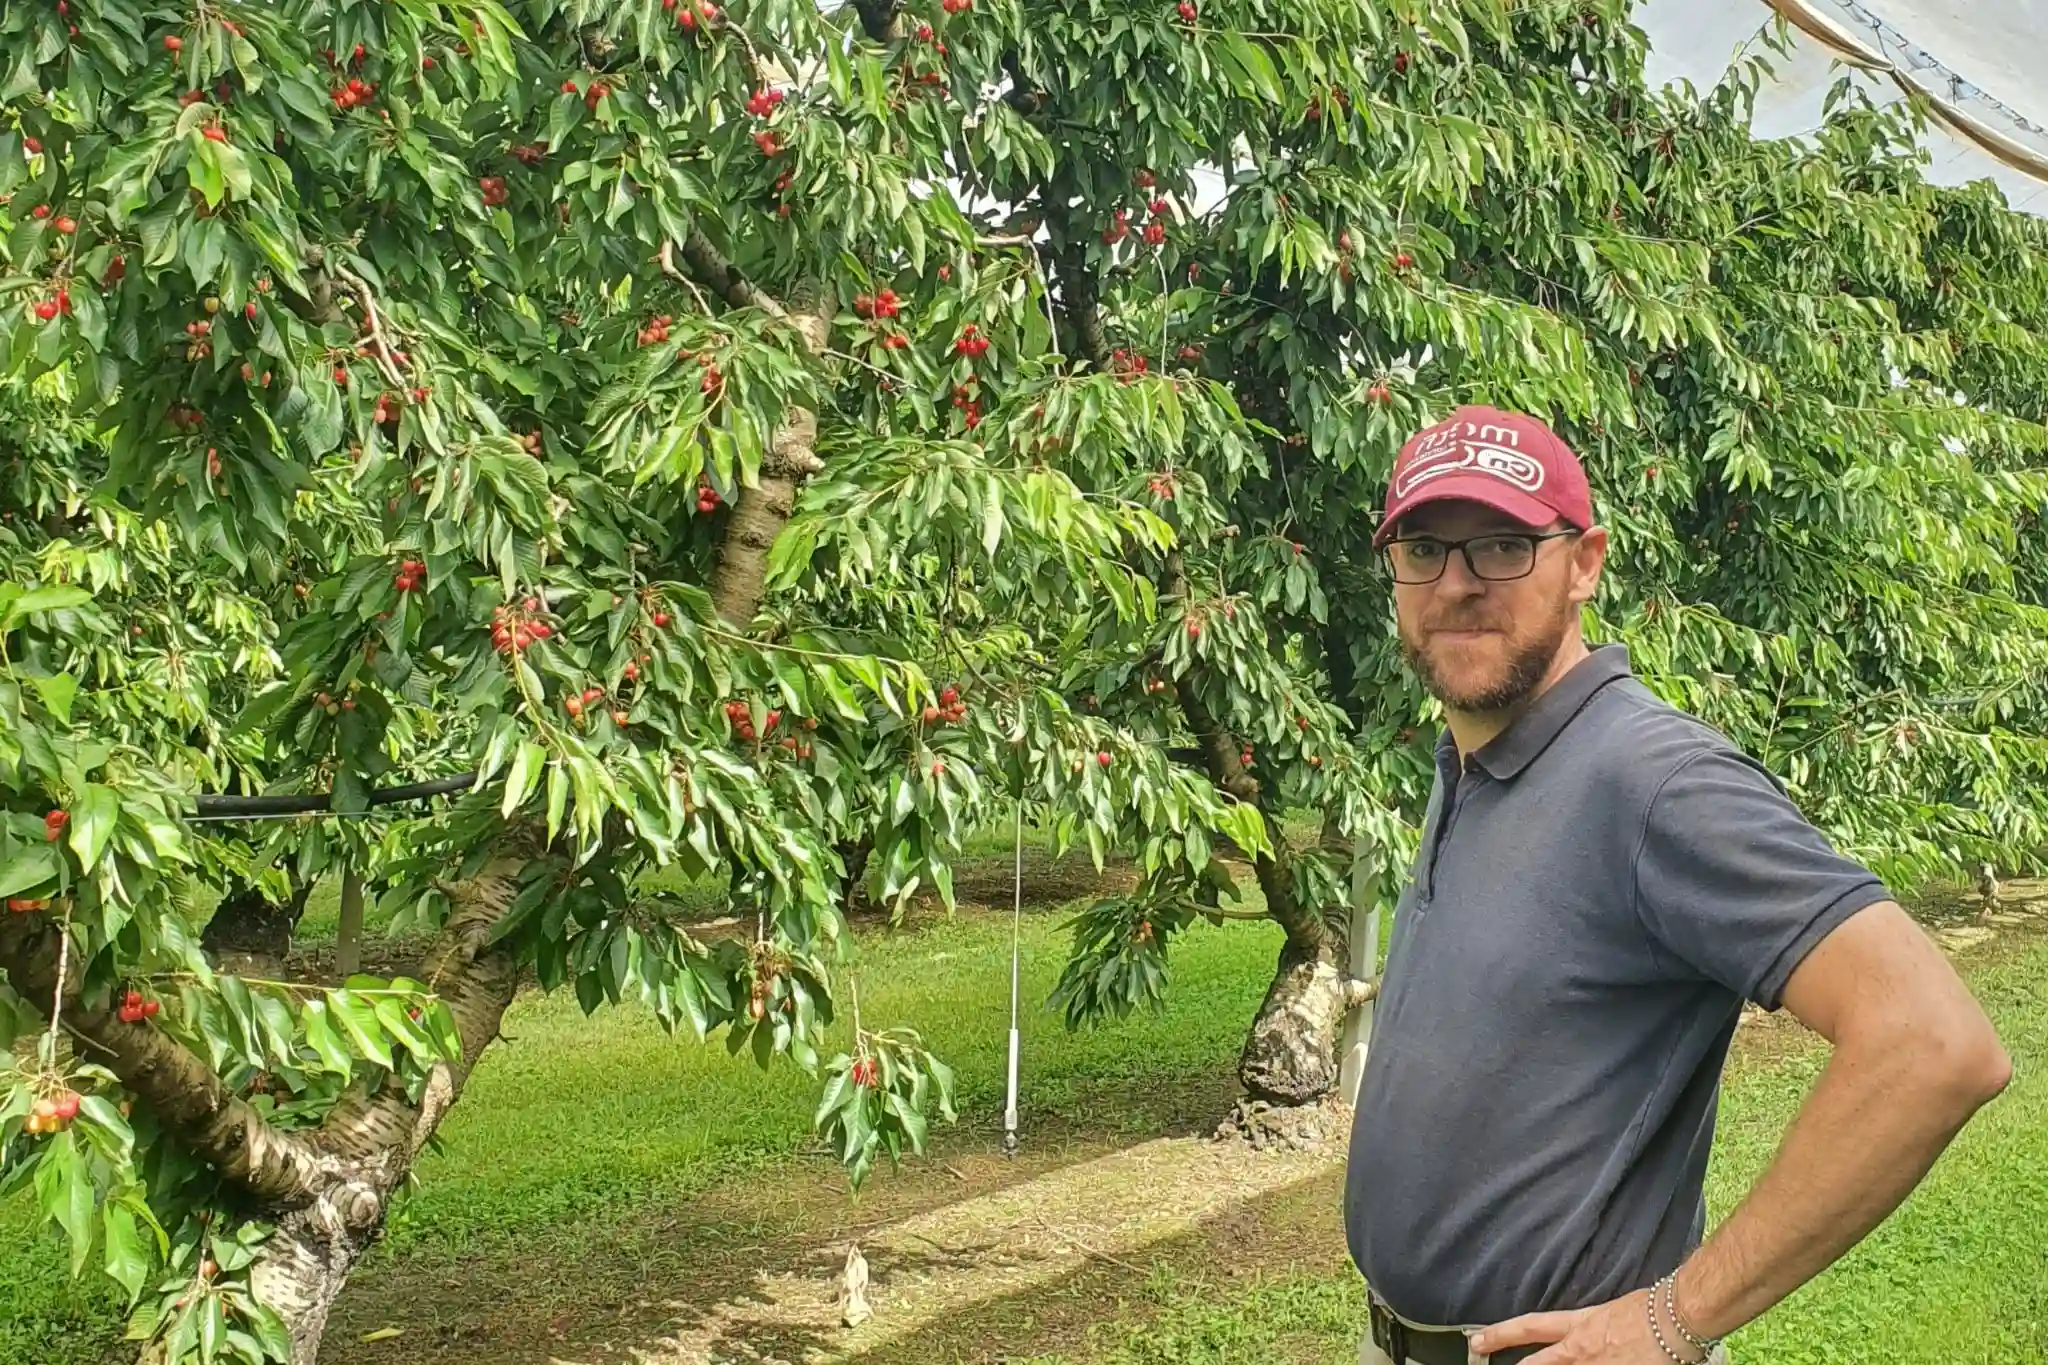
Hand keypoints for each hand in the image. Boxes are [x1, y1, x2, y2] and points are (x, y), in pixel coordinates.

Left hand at [1468, 1288, 1701, 1363]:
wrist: (1677, 1317)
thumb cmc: (1652, 1308)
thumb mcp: (1611, 1312)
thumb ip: (1591, 1328)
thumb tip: (1583, 1339)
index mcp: (1579, 1326)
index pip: (1530, 1327)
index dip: (1500, 1334)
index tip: (1478, 1339)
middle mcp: (1582, 1350)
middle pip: (1539, 1364)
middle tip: (1485, 1359)